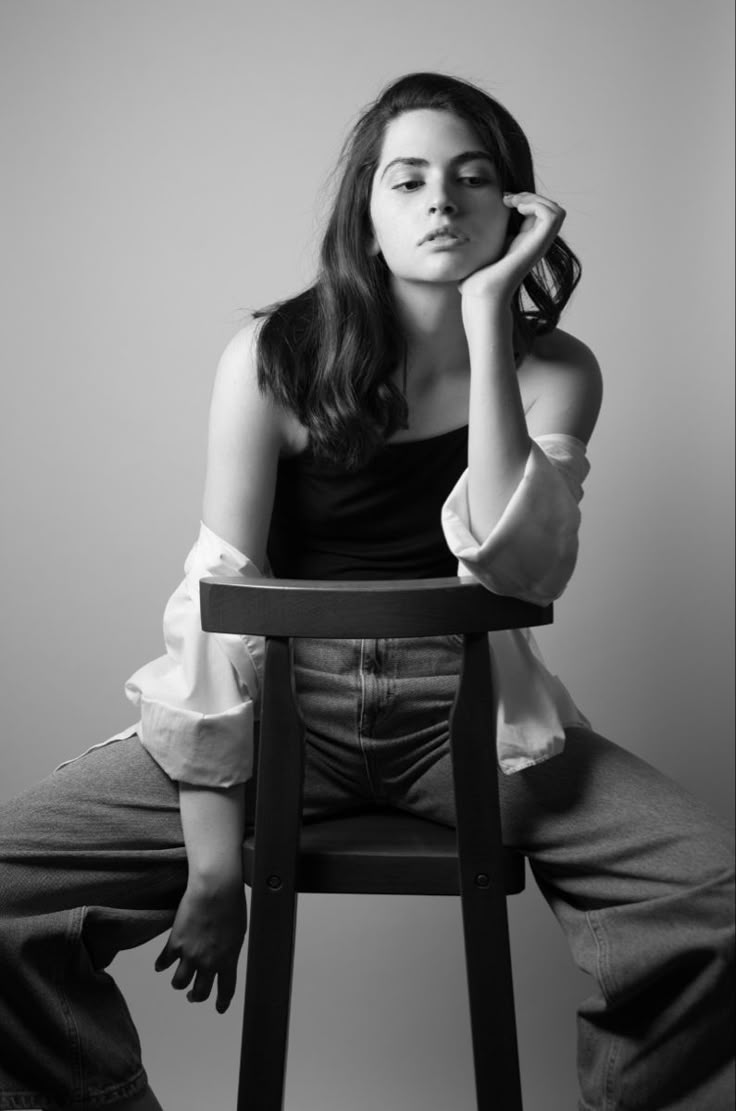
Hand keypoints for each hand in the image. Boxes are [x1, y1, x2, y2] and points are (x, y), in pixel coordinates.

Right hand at [155, 877, 246, 1012]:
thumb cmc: (231, 904)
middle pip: (200, 992)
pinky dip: (162, 965)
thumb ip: (230, 949)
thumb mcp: (238, 932)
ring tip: (178, 981)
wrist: (215, 888)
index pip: (226, 990)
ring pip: (179, 983)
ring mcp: (190, 955)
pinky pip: (164, 962)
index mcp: (228, 959)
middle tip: (193, 996)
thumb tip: (224, 956)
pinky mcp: (175, 944)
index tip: (219, 1008)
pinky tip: (162, 965)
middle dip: (196, 997)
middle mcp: (209, 962)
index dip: (222, 1002)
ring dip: (179, 983)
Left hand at [459, 191, 565, 311]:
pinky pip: (553, 216)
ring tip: (514, 202)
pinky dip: (537, 205)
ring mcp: (538, 245)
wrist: (480, 293)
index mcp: (524, 243)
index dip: (525, 200)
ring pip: (556, 211)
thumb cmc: (476, 279)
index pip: (538, 213)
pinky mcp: (538, 246)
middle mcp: (535, 244)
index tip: (504, 200)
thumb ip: (482, 239)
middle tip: (509, 199)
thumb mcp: (481, 250)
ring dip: (536, 199)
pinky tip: (517, 209)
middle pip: (551, 210)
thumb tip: (463, 230)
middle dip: (532, 196)